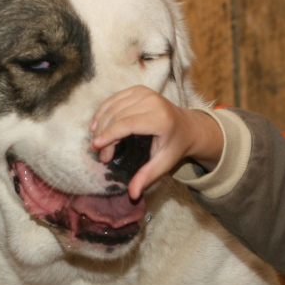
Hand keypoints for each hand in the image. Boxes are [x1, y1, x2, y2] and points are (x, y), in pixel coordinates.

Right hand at [90, 87, 223, 199]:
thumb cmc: (175, 147)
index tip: (97, 147)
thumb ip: (148, 177)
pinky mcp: (138, 89)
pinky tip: (96, 125)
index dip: (110, 135)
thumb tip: (132, 195)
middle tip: (100, 153)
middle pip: (118, 116)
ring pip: (113, 106)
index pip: (128, 124)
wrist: (187, 126)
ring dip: (100, 123)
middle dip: (104, 134)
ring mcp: (145, 93)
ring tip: (97, 142)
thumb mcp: (165, 164)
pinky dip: (103, 111)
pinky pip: (114, 99)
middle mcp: (152, 101)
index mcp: (160, 119)